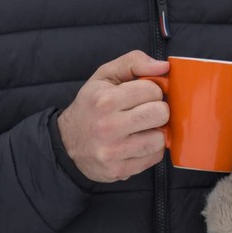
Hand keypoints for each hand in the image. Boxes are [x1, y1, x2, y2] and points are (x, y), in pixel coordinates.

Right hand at [57, 50, 169, 181]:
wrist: (66, 142)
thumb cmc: (92, 104)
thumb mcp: (106, 75)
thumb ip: (135, 62)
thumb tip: (164, 67)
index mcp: (105, 100)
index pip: (153, 91)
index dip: (152, 91)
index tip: (143, 95)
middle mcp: (108, 127)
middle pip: (160, 114)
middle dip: (158, 110)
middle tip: (146, 111)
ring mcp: (113, 152)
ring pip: (159, 139)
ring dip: (156, 132)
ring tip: (142, 128)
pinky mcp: (118, 170)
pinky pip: (154, 158)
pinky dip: (151, 149)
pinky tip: (138, 142)